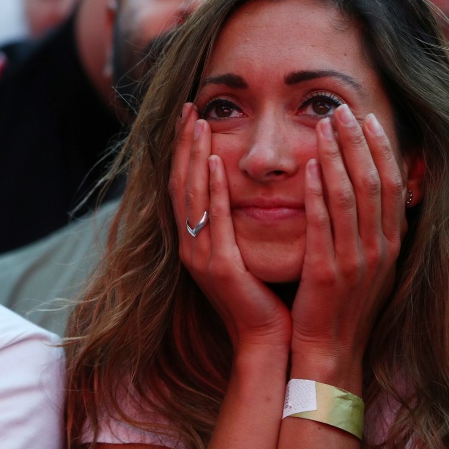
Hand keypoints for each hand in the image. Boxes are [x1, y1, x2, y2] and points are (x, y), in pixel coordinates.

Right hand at [169, 103, 291, 351]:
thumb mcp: (246, 251)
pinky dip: (211, 190)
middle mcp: (191, 245)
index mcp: (196, 241)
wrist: (269, 341)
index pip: (184, 184)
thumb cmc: (266, 296)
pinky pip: (212, 220)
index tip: (191, 115)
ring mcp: (200, 256)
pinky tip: (215, 164)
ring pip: (190, 196)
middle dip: (183, 144)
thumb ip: (240, 220)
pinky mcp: (219, 268)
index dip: (183, 149)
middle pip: (179, 182)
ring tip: (198, 123)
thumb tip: (249, 184)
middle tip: (188, 108)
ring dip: (193, 157)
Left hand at [288, 106, 404, 374]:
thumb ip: (374, 229)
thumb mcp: (371, 264)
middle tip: (340, 109)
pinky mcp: (326, 272)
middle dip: (357, 141)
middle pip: (372, 181)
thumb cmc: (345, 305)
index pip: (390, 184)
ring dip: (337, 156)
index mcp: (390, 243)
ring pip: (349, 196)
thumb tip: (378, 191)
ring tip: (323, 125)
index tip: (367, 118)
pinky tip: (310, 167)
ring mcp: (354, 261)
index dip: (380, 148)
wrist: (330, 351)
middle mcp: (378, 248)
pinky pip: (324, 224)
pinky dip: (318, 193)